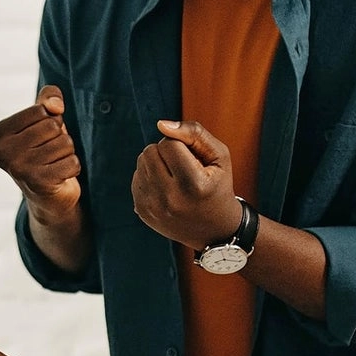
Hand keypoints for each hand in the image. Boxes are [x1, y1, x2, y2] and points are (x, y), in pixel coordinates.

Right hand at [0, 86, 81, 219]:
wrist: (46, 195)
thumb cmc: (44, 150)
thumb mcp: (43, 119)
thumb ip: (48, 98)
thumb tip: (56, 106)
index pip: (40, 110)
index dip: (49, 120)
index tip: (40, 138)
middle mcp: (2, 152)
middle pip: (52, 126)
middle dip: (59, 137)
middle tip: (49, 153)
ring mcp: (19, 169)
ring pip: (64, 143)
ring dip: (66, 153)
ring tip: (54, 163)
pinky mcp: (38, 184)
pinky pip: (72, 162)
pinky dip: (73, 167)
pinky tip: (60, 175)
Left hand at [131, 119, 240, 247]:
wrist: (213, 230)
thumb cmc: (218, 185)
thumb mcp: (219, 156)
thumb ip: (194, 133)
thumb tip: (161, 124)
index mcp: (193, 184)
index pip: (169, 144)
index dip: (180, 143)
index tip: (193, 156)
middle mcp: (170, 198)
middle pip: (150, 151)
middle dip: (165, 151)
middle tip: (182, 165)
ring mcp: (153, 207)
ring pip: (141, 162)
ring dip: (156, 163)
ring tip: (175, 176)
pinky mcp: (142, 212)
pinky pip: (136, 178)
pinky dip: (149, 177)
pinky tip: (166, 188)